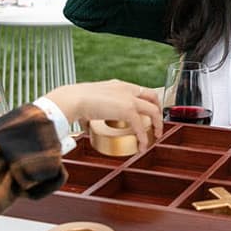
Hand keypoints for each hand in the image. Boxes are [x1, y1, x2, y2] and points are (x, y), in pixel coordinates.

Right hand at [46, 80, 162, 145]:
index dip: (146, 101)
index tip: (146, 113)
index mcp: (118, 85)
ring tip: (155, 136)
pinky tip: (142, 146)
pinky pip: (141, 126)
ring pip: (153, 110)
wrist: (73, 99)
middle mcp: (126, 89)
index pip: (140, 90)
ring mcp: (129, 98)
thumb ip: (90, 113)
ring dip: (158, 124)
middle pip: (153, 96)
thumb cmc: (74, 100)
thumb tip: (86, 125)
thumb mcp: (88, 102)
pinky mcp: (128, 110)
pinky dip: (143, 138)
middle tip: (156, 124)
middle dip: (158, 111)